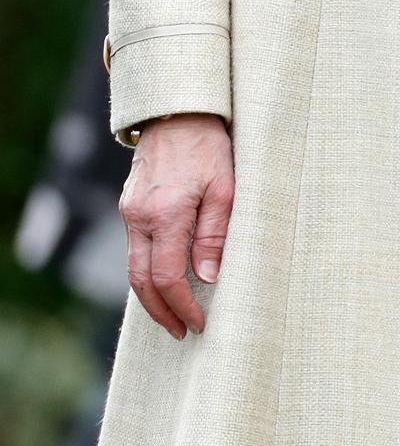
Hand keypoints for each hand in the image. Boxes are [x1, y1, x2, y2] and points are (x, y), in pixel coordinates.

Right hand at [121, 113, 232, 338]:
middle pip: (141, 281)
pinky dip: (146, 272)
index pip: (168, 277)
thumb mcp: (225, 189)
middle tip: (181, 332)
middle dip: (161, 312)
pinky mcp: (128, 207)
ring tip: (172, 316)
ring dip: (150, 297)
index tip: (199, 323)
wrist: (177, 113)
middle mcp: (139, 218)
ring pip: (133, 268)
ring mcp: (129, 213)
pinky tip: (163, 282)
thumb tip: (208, 277)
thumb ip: (214, 234)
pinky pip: (134, 250)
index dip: (182, 305)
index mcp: (165, 215)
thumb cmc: (210, 147)